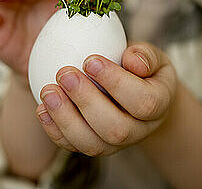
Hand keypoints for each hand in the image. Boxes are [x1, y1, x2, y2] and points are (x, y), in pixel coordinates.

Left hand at [34, 42, 176, 155]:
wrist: (139, 96)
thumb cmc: (144, 70)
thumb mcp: (153, 57)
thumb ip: (145, 55)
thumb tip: (132, 60)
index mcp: (159, 106)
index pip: (143, 102)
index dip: (116, 83)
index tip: (90, 59)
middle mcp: (139, 131)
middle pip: (116, 129)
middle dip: (86, 101)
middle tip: (64, 73)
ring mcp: (116, 144)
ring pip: (92, 144)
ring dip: (66, 119)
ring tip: (48, 91)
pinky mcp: (94, 146)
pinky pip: (73, 146)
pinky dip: (55, 130)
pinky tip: (42, 108)